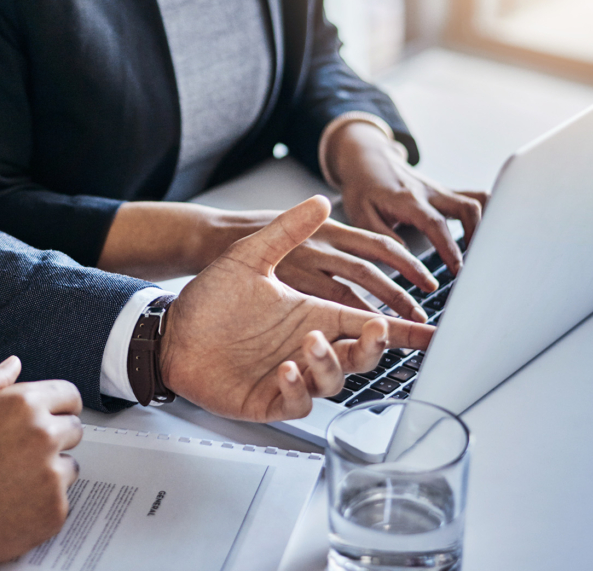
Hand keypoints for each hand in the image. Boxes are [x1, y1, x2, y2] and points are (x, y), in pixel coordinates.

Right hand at [0, 357, 82, 567]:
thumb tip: (13, 364)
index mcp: (23, 405)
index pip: (70, 395)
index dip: (58, 405)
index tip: (50, 416)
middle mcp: (44, 436)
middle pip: (73, 429)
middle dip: (53, 437)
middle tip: (19, 453)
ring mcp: (52, 474)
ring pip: (69, 465)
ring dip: (50, 471)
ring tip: (11, 480)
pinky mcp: (55, 509)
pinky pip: (62, 499)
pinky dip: (44, 503)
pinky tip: (13, 503)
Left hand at [160, 196, 434, 422]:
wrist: (172, 327)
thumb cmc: (212, 297)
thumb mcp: (250, 256)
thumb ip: (287, 231)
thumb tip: (321, 200)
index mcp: (312, 314)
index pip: (366, 321)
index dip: (400, 328)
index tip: (430, 330)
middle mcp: (307, 346)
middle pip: (359, 355)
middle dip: (374, 346)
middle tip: (374, 329)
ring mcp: (291, 375)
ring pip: (332, 381)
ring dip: (330, 364)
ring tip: (310, 343)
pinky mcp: (268, 398)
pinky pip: (296, 401)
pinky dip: (298, 389)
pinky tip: (286, 370)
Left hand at [329, 122, 488, 273]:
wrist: (367, 160)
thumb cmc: (362, 190)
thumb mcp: (360, 215)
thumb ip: (382, 235)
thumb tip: (404, 255)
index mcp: (407, 200)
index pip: (434, 224)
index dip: (449, 248)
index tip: (458, 270)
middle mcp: (430, 192)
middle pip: (467, 208)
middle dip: (477, 237)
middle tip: (477, 264)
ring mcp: (441, 190)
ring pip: (477, 200)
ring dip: (486, 225)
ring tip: (485, 253)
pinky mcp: (446, 191)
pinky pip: (475, 198)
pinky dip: (487, 213)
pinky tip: (488, 234)